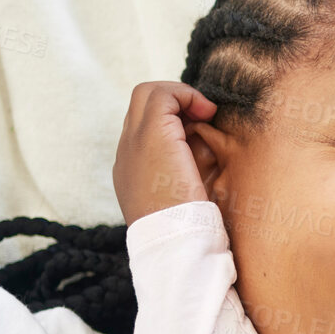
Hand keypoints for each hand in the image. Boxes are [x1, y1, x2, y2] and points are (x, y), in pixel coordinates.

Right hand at [111, 81, 217, 223]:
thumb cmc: (190, 226)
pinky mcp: (151, 134)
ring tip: (206, 114)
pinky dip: (186, 95)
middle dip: (174, 102)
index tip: (200, 132)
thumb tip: (207, 146)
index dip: (173, 121)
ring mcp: (133, 141)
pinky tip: (207, 113)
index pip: (144, 128)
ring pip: (147, 94)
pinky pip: (162, 94)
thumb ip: (188, 172)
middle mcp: (127, 152)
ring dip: (181, 97)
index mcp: (132, 169)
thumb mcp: (186, 197)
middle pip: (140, 105)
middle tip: (203, 117)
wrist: (176, 239)